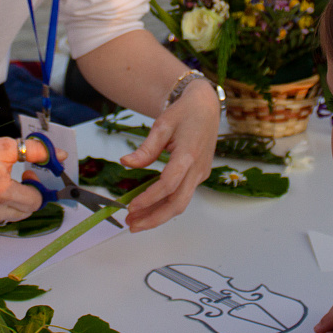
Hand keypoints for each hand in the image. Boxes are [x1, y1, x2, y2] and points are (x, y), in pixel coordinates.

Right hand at [0, 136, 58, 227]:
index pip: (35, 201)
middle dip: (27, 196)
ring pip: (11, 217)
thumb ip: (37, 151)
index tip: (28, 175)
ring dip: (12, 203)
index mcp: (1, 192)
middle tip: (18, 179)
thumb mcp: (6, 146)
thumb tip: (61, 156)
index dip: (36, 187)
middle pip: (25, 212)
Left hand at [117, 77, 219, 230]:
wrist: (206, 106)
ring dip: (158, 215)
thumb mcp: (162, 124)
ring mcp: (201, 174)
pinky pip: (182, 195)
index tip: (131, 206)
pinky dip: (165, 205)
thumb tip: (126, 163)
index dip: (149, 198)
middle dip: (154, 218)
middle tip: (131, 225)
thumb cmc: (184, 112)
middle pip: (178, 203)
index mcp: (188, 154)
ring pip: (181, 203)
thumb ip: (145, 148)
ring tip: (135, 221)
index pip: (169, 184)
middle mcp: (198, 169)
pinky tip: (148, 208)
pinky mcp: (199, 175)